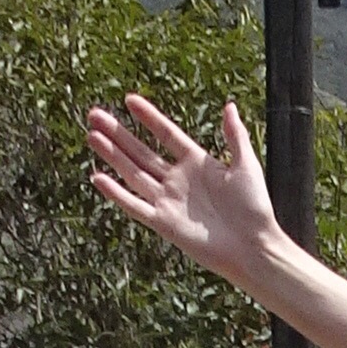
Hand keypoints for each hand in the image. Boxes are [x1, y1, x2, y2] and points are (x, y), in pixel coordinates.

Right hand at [84, 91, 290, 293]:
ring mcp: (168, 201)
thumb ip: (234, 136)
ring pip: (133, 173)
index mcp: (197, 163)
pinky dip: (116, 193)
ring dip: (112, 155)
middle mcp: (177, 180)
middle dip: (118, 133)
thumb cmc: (254, 208)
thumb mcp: (246, 165)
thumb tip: (228, 106)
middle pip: (141, 152)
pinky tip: (98, 177)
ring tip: (92, 135)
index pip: (166, 134)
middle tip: (95, 115)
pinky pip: (135, 206)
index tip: (130, 100)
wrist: (253, 246)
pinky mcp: (164, 223)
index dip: (149, 118)